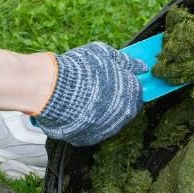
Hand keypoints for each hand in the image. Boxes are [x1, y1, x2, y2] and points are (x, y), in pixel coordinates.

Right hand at [32, 42, 146, 145]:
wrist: (52, 89)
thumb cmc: (80, 68)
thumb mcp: (104, 54)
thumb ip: (126, 60)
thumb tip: (141, 66)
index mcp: (131, 93)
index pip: (136, 90)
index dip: (125, 84)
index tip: (115, 79)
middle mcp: (123, 115)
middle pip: (124, 107)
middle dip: (115, 98)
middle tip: (97, 88)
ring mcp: (106, 129)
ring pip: (108, 120)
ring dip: (100, 110)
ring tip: (83, 97)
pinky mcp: (89, 139)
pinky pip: (91, 130)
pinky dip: (86, 121)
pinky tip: (75, 110)